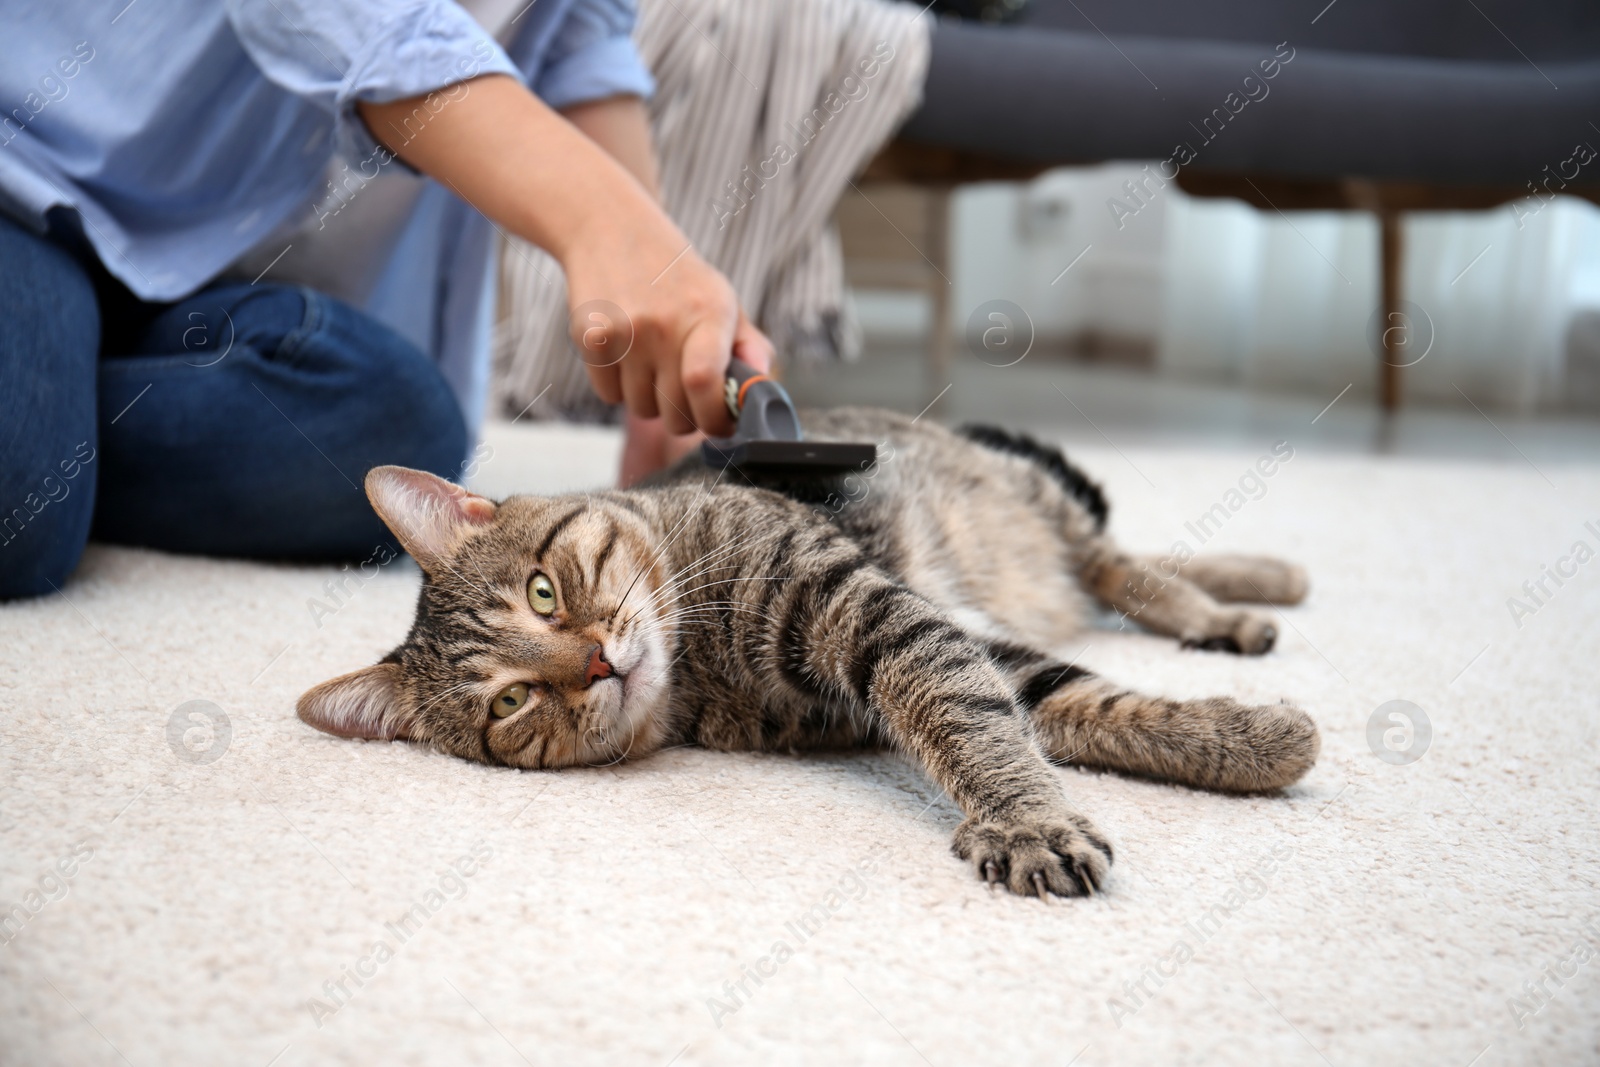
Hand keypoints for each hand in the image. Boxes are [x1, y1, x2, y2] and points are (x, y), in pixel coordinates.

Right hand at [563, 225, 772, 436]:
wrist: (611, 229)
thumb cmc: (675, 276)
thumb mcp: (721, 298)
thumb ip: (749, 347)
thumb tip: (762, 393)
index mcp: (709, 312)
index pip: (705, 383)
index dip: (715, 418)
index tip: (720, 423)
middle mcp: (666, 321)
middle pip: (676, 413)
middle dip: (685, 418)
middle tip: (684, 396)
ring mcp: (626, 330)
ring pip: (641, 409)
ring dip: (649, 400)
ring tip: (651, 363)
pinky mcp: (591, 337)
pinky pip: (608, 395)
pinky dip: (617, 387)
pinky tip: (624, 353)